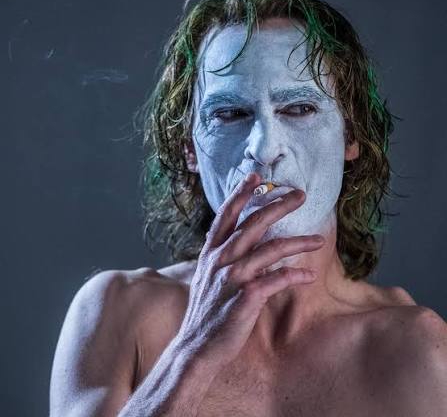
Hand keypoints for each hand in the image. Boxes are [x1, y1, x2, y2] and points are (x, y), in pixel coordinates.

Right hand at [176, 172, 324, 366]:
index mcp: (211, 253)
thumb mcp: (206, 277)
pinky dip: (295, 275)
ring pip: (270, 249)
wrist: (196, 347)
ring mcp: (233, 277)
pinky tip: (309, 275)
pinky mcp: (246, 297)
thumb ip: (222, 257)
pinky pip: (276, 280)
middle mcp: (221, 260)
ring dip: (298, 242)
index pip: (226, 216)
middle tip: (300, 194)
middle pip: (253, 223)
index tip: (255, 176)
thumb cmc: (205, 311)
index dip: (239, 193)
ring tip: (319, 238)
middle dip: (278, 205)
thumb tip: (241, 242)